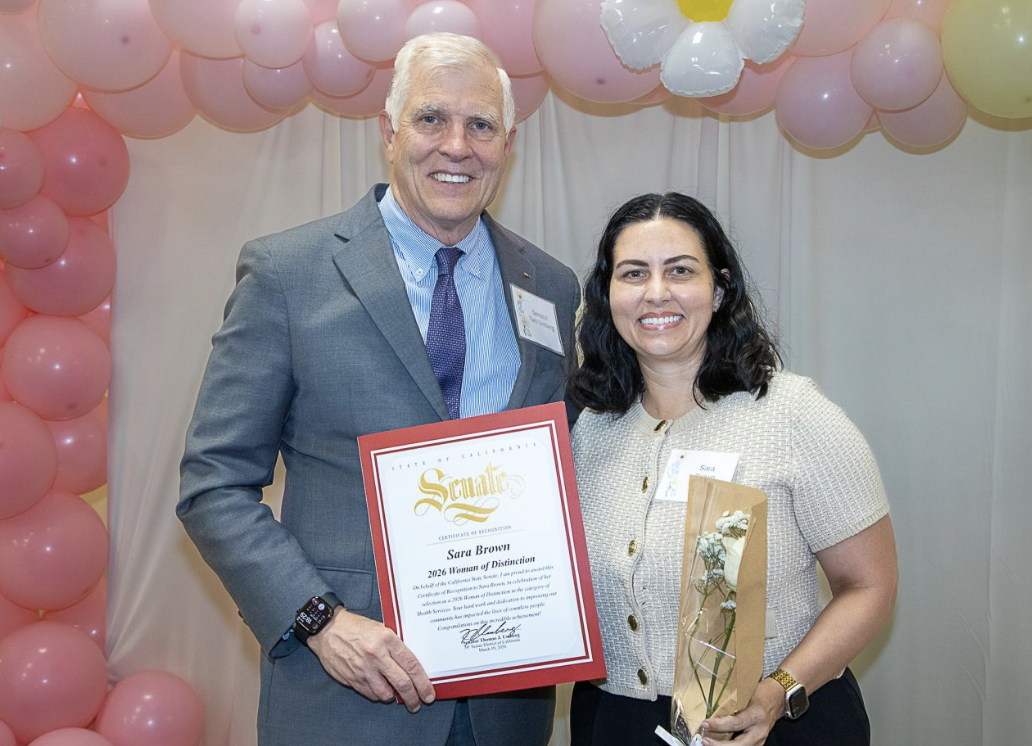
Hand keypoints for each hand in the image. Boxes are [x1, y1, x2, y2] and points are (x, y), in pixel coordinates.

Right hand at [307, 608, 435, 712]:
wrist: (327, 629)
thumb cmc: (356, 627)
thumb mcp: (381, 628)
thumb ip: (395, 646)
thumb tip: (411, 666)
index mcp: (387, 639)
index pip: (411, 665)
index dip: (423, 683)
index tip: (428, 693)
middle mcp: (376, 655)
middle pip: (402, 683)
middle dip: (413, 697)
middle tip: (417, 704)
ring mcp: (363, 668)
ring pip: (386, 693)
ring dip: (393, 697)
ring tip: (396, 694)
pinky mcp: (352, 678)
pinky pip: (370, 694)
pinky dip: (378, 695)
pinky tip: (379, 689)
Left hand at [700, 677, 783, 745]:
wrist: (777, 698)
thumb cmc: (761, 693)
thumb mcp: (746, 694)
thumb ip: (732, 703)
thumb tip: (711, 706)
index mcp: (756, 715)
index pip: (735, 723)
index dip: (719, 725)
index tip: (705, 724)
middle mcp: (760, 730)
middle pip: (739, 744)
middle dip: (720, 745)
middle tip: (705, 741)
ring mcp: (761, 739)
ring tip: (709, 744)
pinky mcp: (759, 743)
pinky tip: (720, 744)